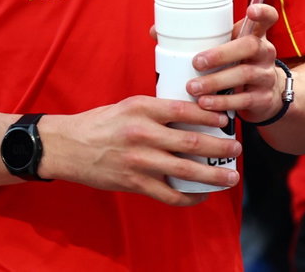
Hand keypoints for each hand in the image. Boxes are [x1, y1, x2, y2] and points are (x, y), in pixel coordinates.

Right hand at [44, 97, 241, 204]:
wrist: (68, 146)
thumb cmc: (99, 124)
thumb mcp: (127, 106)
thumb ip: (155, 112)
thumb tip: (190, 117)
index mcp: (141, 108)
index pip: (184, 110)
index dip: (210, 115)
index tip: (225, 119)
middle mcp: (142, 133)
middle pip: (193, 142)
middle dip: (221, 147)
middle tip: (237, 149)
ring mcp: (140, 161)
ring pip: (187, 170)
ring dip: (214, 175)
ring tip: (231, 176)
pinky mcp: (135, 183)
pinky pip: (170, 194)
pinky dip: (190, 197)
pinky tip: (202, 195)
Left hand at [185, 3, 285, 123]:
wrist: (264, 96)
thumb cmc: (237, 64)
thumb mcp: (225, 47)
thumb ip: (198, 38)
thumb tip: (155, 31)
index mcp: (254, 35)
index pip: (267, 18)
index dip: (262, 12)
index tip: (251, 10)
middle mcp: (264, 53)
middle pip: (250, 46)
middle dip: (221, 54)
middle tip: (197, 62)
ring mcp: (266, 76)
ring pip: (244, 75)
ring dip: (215, 82)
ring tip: (193, 88)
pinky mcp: (263, 99)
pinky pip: (243, 100)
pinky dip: (222, 102)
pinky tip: (206, 104)